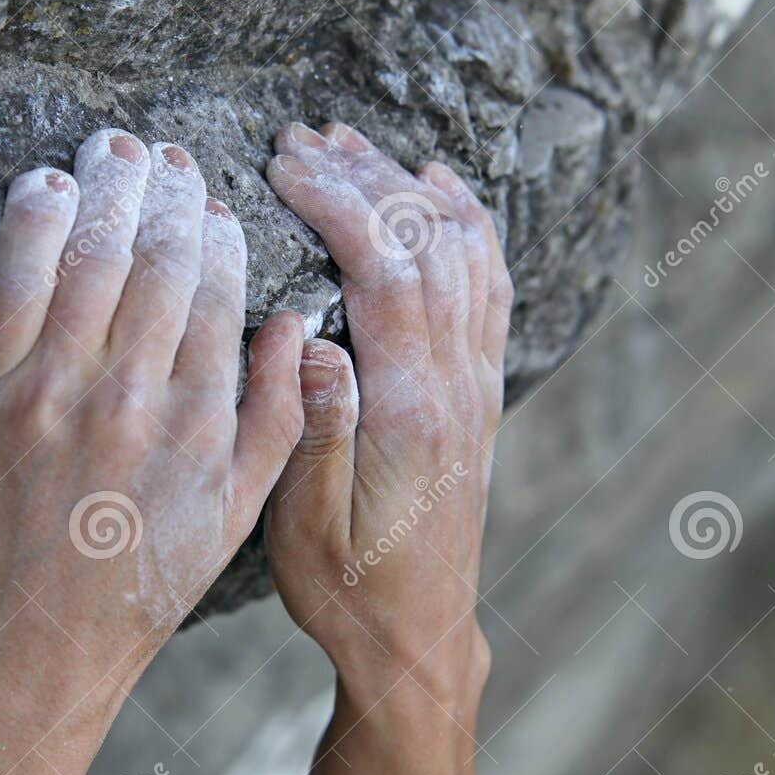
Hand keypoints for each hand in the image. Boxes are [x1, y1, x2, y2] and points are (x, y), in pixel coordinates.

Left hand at [0, 127, 304, 690]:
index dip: (218, 231)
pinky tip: (47, 185)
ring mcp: (49, 388)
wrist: (19, 656)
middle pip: (158, 255)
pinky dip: (33, 219)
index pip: (218, 291)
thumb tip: (293, 326)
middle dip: (168, 189)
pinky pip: (11, 279)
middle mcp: (131, 394)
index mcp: (201, 423)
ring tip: (114, 146)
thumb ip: (274, 418)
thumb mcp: (233, 520)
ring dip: (107, 185)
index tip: (214, 202)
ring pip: (89, 252)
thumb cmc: (133, 593)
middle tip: (166, 151)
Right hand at [264, 120, 508, 702]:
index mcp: (410, 411)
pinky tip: (438, 188)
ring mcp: (478, 384)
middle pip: (428, 243)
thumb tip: (311, 335)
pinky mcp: (481, 391)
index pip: (385, 271)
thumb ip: (313, 426)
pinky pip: (490, 285)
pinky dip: (469, 223)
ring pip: (463, 252)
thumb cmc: (348, 587)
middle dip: (365, 176)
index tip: (283, 163)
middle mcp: (457, 385)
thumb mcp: (302, 524)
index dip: (338, 202)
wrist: (418, 637)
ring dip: (409, 187)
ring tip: (351, 145)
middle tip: (301, 138)